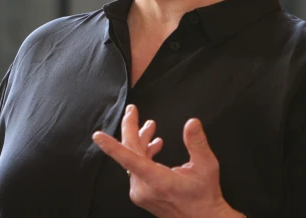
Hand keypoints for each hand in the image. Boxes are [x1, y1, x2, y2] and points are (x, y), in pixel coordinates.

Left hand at [92, 105, 241, 217]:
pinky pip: (136, 168)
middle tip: (132, 110)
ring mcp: (141, 193)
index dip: (111, 147)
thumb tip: (192, 122)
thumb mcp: (207, 167)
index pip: (129, 160)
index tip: (97, 136)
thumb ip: (197, 143)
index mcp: (157, 180)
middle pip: (130, 152)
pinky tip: (154, 145)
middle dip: (131, 129)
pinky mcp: (141, 194)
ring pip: (133, 159)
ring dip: (140, 141)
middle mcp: (144, 188)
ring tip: (150, 126)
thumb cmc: (205, 195)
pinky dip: (143, 154)